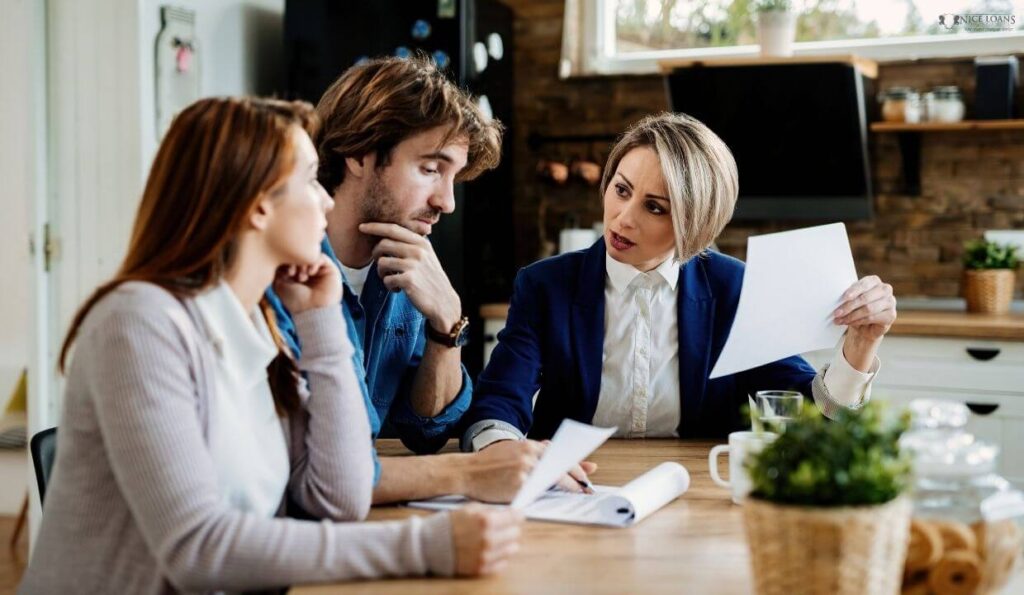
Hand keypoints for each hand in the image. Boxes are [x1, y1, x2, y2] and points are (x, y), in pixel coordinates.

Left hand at [272, 254, 341, 312]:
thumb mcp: (280, 284)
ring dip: (304, 263)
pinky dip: (314, 262)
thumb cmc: (296, 301)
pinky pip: (321, 257)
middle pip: (300, 255)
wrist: (313, 310)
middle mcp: (307, 271)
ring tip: (302, 276)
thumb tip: (282, 258)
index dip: (286, 261)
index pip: (290, 258)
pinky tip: (311, 273)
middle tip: (292, 273)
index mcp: (296, 275)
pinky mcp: (330, 269)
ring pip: (310, 255)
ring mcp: (319, 270)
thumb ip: (278, 269)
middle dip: (294, 261)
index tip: (286, 272)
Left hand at [360, 222, 460, 330]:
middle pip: (383, 244)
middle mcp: (417, 251)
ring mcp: (413, 265)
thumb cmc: (431, 279)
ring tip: (391, 278)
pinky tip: (397, 289)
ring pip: (382, 262)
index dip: (375, 227)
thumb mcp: (427, 256)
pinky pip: (386, 279)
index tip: (362, 227)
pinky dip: (388, 286)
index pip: (393, 229)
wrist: (444, 302)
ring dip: (381, 273)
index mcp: (421, 243)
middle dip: (376, 254)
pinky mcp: (408, 280)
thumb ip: (412, 244)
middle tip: (381, 265)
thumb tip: (388, 234)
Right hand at [449, 505, 522, 576]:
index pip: (515, 517)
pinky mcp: (482, 568)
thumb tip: (508, 512)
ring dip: (506, 543)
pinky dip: (499, 556)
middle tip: (501, 527)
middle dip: (510, 528)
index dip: (517, 514)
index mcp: (486, 521)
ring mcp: (486, 556)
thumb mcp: (469, 508)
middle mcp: (488, 539)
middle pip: (516, 533)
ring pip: (512, 549)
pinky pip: (502, 563)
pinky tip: (489, 550)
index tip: (517, 514)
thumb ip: (490, 510)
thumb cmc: (450, 524)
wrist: (430, 544)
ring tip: (494, 539)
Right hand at [471, 439, 597, 499]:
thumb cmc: (488, 464)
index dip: (576, 463)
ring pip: (554, 479)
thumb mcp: (512, 451)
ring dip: (570, 486)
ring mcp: (525, 470)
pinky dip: (549, 493)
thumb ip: (533, 453)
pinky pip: (539, 491)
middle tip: (588, 485)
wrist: (466, 472)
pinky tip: (557, 497)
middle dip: (578, 476)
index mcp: (528, 445)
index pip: (560, 453)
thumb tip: (554, 453)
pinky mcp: (519, 484)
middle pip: (562, 465)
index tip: (589, 470)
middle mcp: (529, 455)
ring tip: (579, 491)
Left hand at [833, 275, 896, 341]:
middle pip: (865, 297)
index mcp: (874, 281)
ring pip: (868, 309)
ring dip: (852, 316)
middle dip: (849, 306)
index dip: (853, 291)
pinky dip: (858, 321)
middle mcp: (885, 289)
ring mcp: (890, 302)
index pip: (864, 284)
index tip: (844, 298)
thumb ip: (848, 296)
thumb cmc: (856, 309)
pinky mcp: (891, 315)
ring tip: (840, 319)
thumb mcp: (851, 300)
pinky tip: (850, 323)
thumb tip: (836, 298)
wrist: (865, 327)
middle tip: (837, 313)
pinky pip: (872, 318)